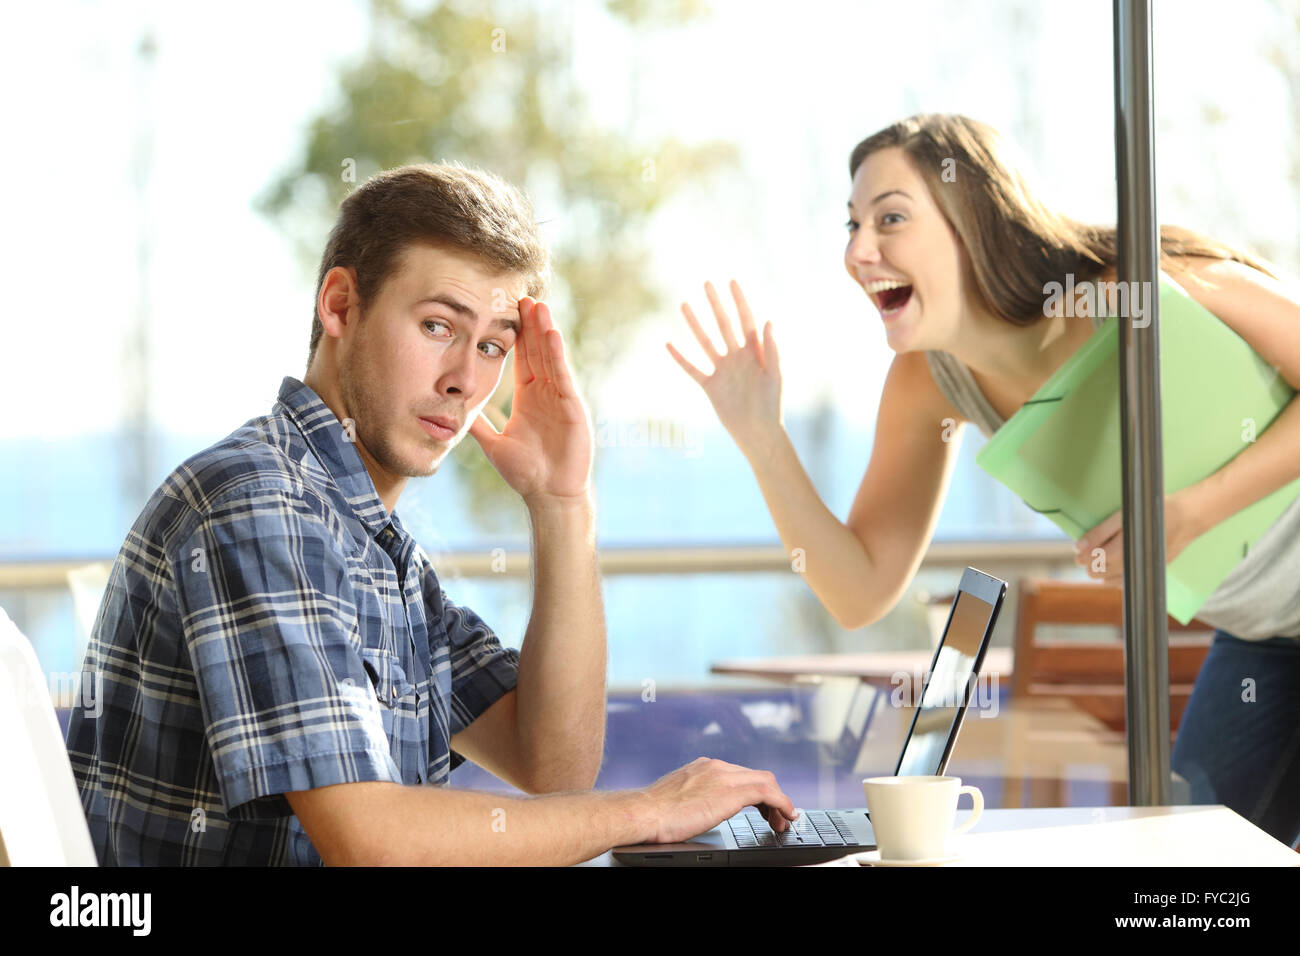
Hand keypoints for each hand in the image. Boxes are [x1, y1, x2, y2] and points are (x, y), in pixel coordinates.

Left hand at [468, 297, 592, 506]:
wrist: (548, 494)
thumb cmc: (526, 473)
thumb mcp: (494, 444)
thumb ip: (479, 425)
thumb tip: (453, 413)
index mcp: (528, 398)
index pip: (522, 359)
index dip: (516, 336)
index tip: (508, 312)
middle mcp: (545, 393)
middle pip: (537, 351)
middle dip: (530, 325)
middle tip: (523, 295)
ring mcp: (560, 398)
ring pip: (550, 358)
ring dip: (544, 331)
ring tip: (538, 305)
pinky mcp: (572, 406)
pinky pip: (563, 375)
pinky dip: (557, 355)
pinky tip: (552, 334)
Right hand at [636, 756, 798, 843]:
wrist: (643, 813)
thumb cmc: (652, 813)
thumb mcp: (677, 798)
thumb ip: (694, 797)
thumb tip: (698, 811)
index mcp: (703, 768)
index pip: (740, 775)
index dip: (756, 793)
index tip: (761, 809)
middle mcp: (715, 767)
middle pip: (756, 776)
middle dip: (771, 798)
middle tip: (776, 819)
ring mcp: (723, 776)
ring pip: (765, 782)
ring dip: (779, 803)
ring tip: (782, 822)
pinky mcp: (730, 792)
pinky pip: (767, 792)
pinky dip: (783, 803)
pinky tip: (787, 816)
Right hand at [666, 280, 782, 459]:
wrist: (758, 432)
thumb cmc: (772, 405)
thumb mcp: (775, 375)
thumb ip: (772, 349)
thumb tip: (768, 321)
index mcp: (754, 352)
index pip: (746, 320)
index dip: (739, 301)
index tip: (731, 282)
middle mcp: (737, 357)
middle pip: (724, 324)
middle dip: (715, 304)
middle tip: (706, 283)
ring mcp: (722, 370)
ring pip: (705, 341)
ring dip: (694, 323)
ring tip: (683, 304)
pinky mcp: (710, 385)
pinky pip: (692, 368)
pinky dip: (680, 358)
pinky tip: (669, 344)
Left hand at [1074, 489, 1200, 581]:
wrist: (1185, 518)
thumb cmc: (1152, 514)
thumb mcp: (1121, 517)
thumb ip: (1099, 532)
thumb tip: (1079, 547)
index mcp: (1123, 551)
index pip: (1093, 561)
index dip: (1083, 557)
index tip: (1078, 552)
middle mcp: (1132, 565)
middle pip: (1099, 572)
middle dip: (1090, 564)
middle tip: (1086, 554)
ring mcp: (1142, 571)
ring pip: (1110, 581)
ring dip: (1101, 571)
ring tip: (1099, 559)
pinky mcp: (1150, 573)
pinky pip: (1126, 583)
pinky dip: (1115, 577)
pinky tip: (1115, 566)